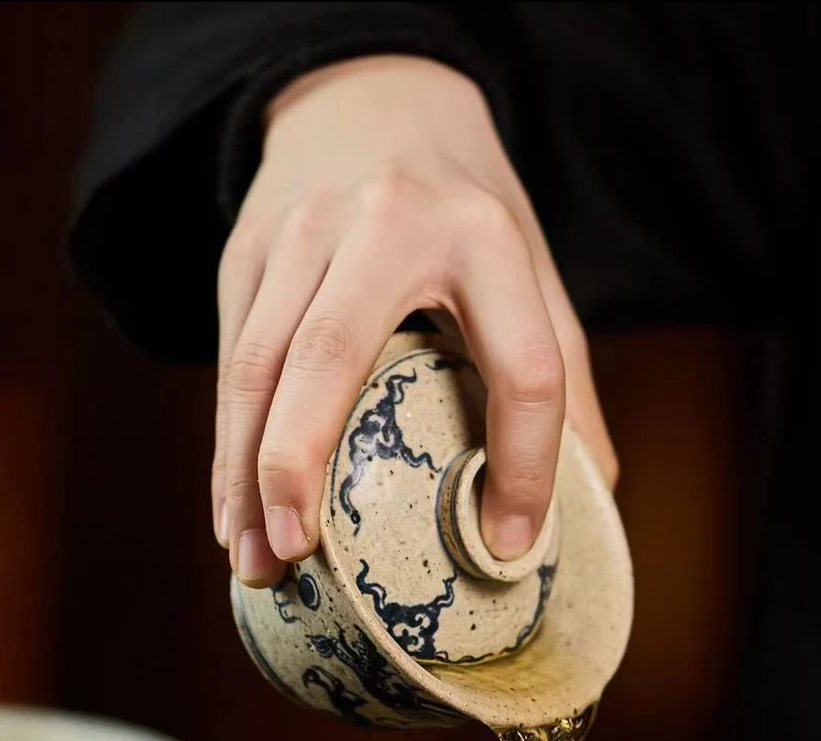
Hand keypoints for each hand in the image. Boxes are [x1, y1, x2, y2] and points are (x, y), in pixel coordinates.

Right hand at [215, 55, 616, 586]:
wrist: (371, 100)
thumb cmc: (461, 209)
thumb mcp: (529, 268)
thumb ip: (562, 374)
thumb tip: (593, 496)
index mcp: (484, 235)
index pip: (522, 364)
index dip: (525, 464)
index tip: (508, 545)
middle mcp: (384, 223)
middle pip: (332, 351)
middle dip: (301, 460)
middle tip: (296, 553)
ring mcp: (301, 233)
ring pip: (257, 363)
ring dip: (244, 472)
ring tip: (251, 560)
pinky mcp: (246, 251)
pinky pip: (230, 361)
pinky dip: (226, 447)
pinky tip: (231, 511)